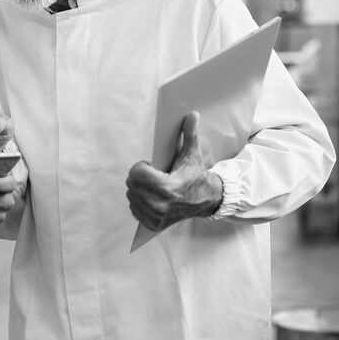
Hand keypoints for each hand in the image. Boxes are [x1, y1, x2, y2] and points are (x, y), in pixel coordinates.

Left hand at [126, 112, 222, 230]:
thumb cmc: (196, 175)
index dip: (141, 167)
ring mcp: (156, 217)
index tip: (151, 166)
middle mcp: (160, 205)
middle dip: (139, 178)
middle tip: (153, 176)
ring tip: (154, 187)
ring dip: (138, 190)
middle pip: (131, 185)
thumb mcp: (192, 155)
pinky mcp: (154, 224)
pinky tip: (152, 198)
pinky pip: (134, 210)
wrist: (207, 200)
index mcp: (167, 187)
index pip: (136, 173)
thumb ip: (190, 134)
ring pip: (131, 197)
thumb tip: (192, 114)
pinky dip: (139, 203)